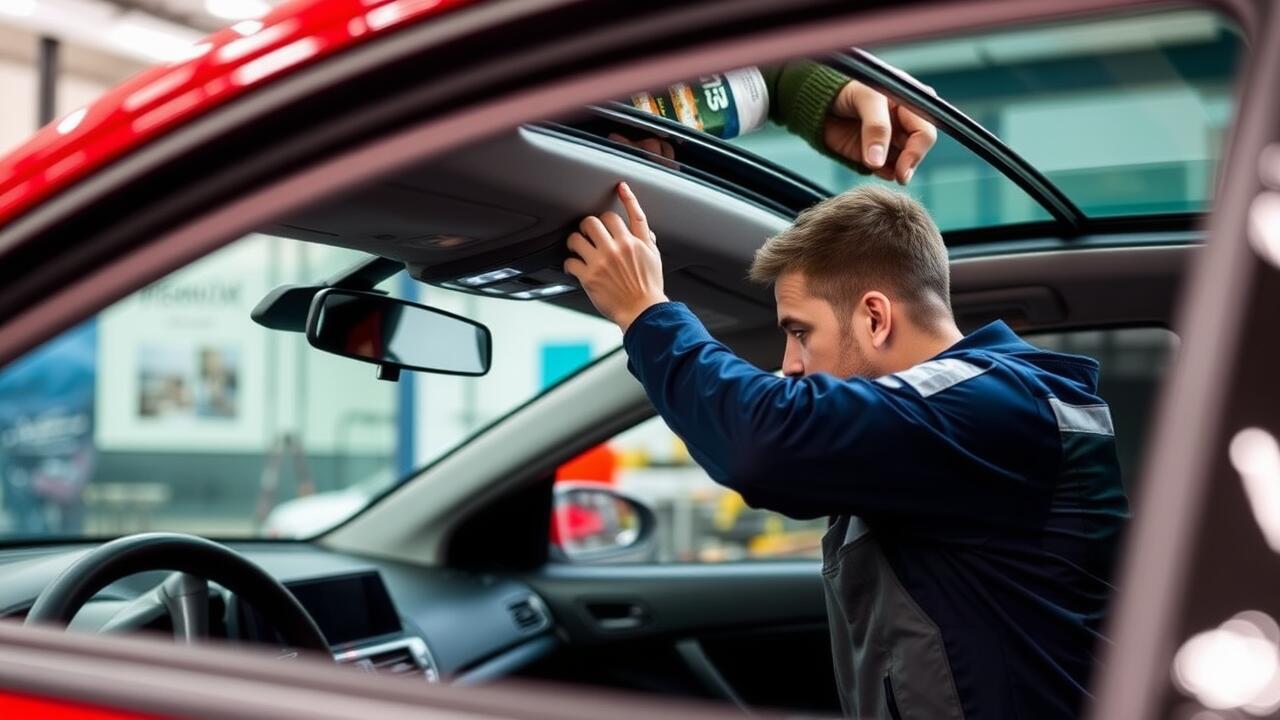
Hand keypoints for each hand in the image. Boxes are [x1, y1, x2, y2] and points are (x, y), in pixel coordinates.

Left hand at [564, 182, 667, 331]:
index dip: (626, 197)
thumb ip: (647, 241)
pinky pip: (570, 261)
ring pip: (577, 237)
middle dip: (589, 225)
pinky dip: (569, 263)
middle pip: (595, 220)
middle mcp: (618, 248)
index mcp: (635, 242)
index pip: (630, 213)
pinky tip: (573, 267)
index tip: (620, 187)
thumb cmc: (649, 289)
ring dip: (574, 240)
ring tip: (576, 246)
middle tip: (588, 232)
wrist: (642, 312)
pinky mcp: (589, 276)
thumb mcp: (654, 260)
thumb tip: (644, 230)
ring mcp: (601, 261)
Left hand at [823, 79, 936, 184]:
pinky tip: (870, 167)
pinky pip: (886, 170)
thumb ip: (876, 127)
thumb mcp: (866, 98)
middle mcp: (905, 123)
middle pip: (917, 150)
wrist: (819, 100)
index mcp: (912, 103)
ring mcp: (891, 140)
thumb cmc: (847, 87)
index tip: (903, 169)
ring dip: (895, 171)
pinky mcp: (876, 155)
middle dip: (909, 164)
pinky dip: (882, 173)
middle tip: (899, 177)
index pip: (925, 131)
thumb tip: (878, 162)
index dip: (917, 151)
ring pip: (904, 163)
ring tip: (875, 165)